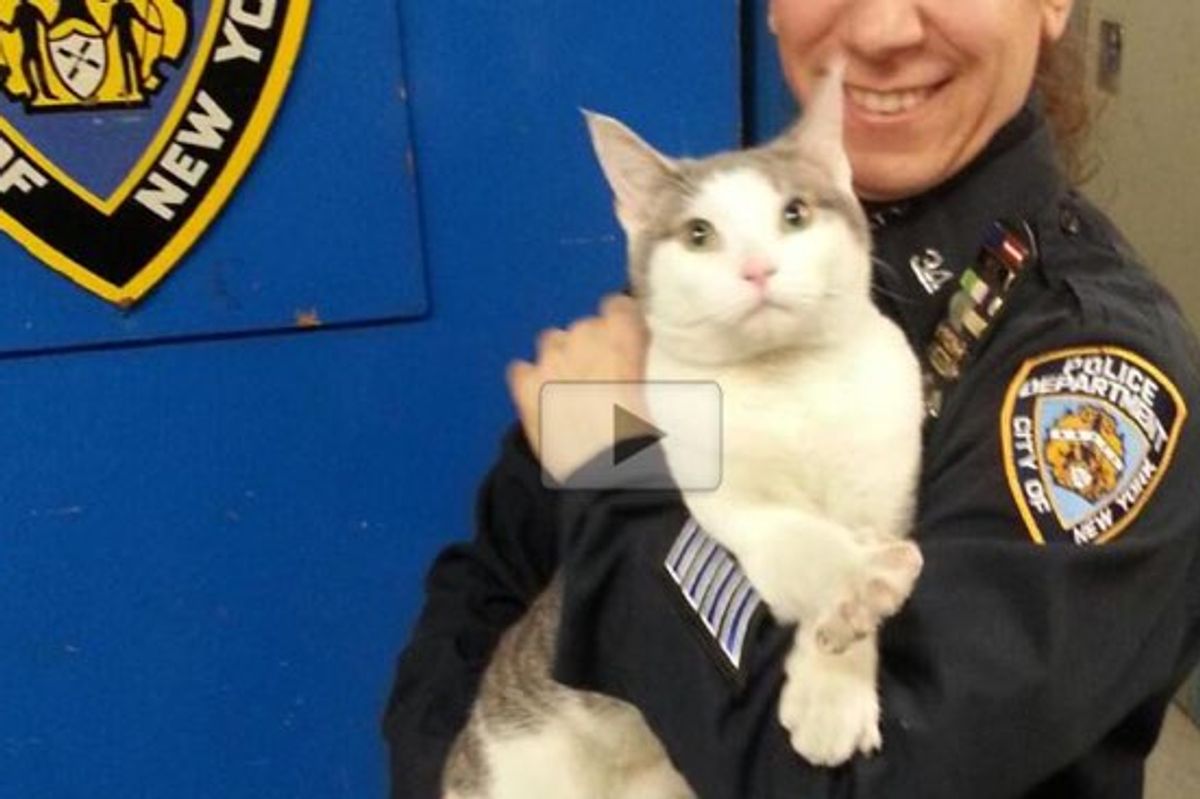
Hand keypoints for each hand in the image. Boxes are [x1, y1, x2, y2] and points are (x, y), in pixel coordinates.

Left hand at [507, 293, 648, 481]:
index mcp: (622, 337)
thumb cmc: (641, 434)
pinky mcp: (524, 384)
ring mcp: (550, 359)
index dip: (618, 324)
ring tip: (568, 389)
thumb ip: (636, 365)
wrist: (606, 469)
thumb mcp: (653, 390)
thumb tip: (629, 363)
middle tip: (598, 379)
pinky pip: (520, 370)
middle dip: (589, 346)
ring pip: (550, 341)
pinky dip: (529, 380)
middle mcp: (583, 337)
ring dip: (559, 358)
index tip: (621, 342)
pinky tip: (538, 400)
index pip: (617, 307)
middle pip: (583, 327)